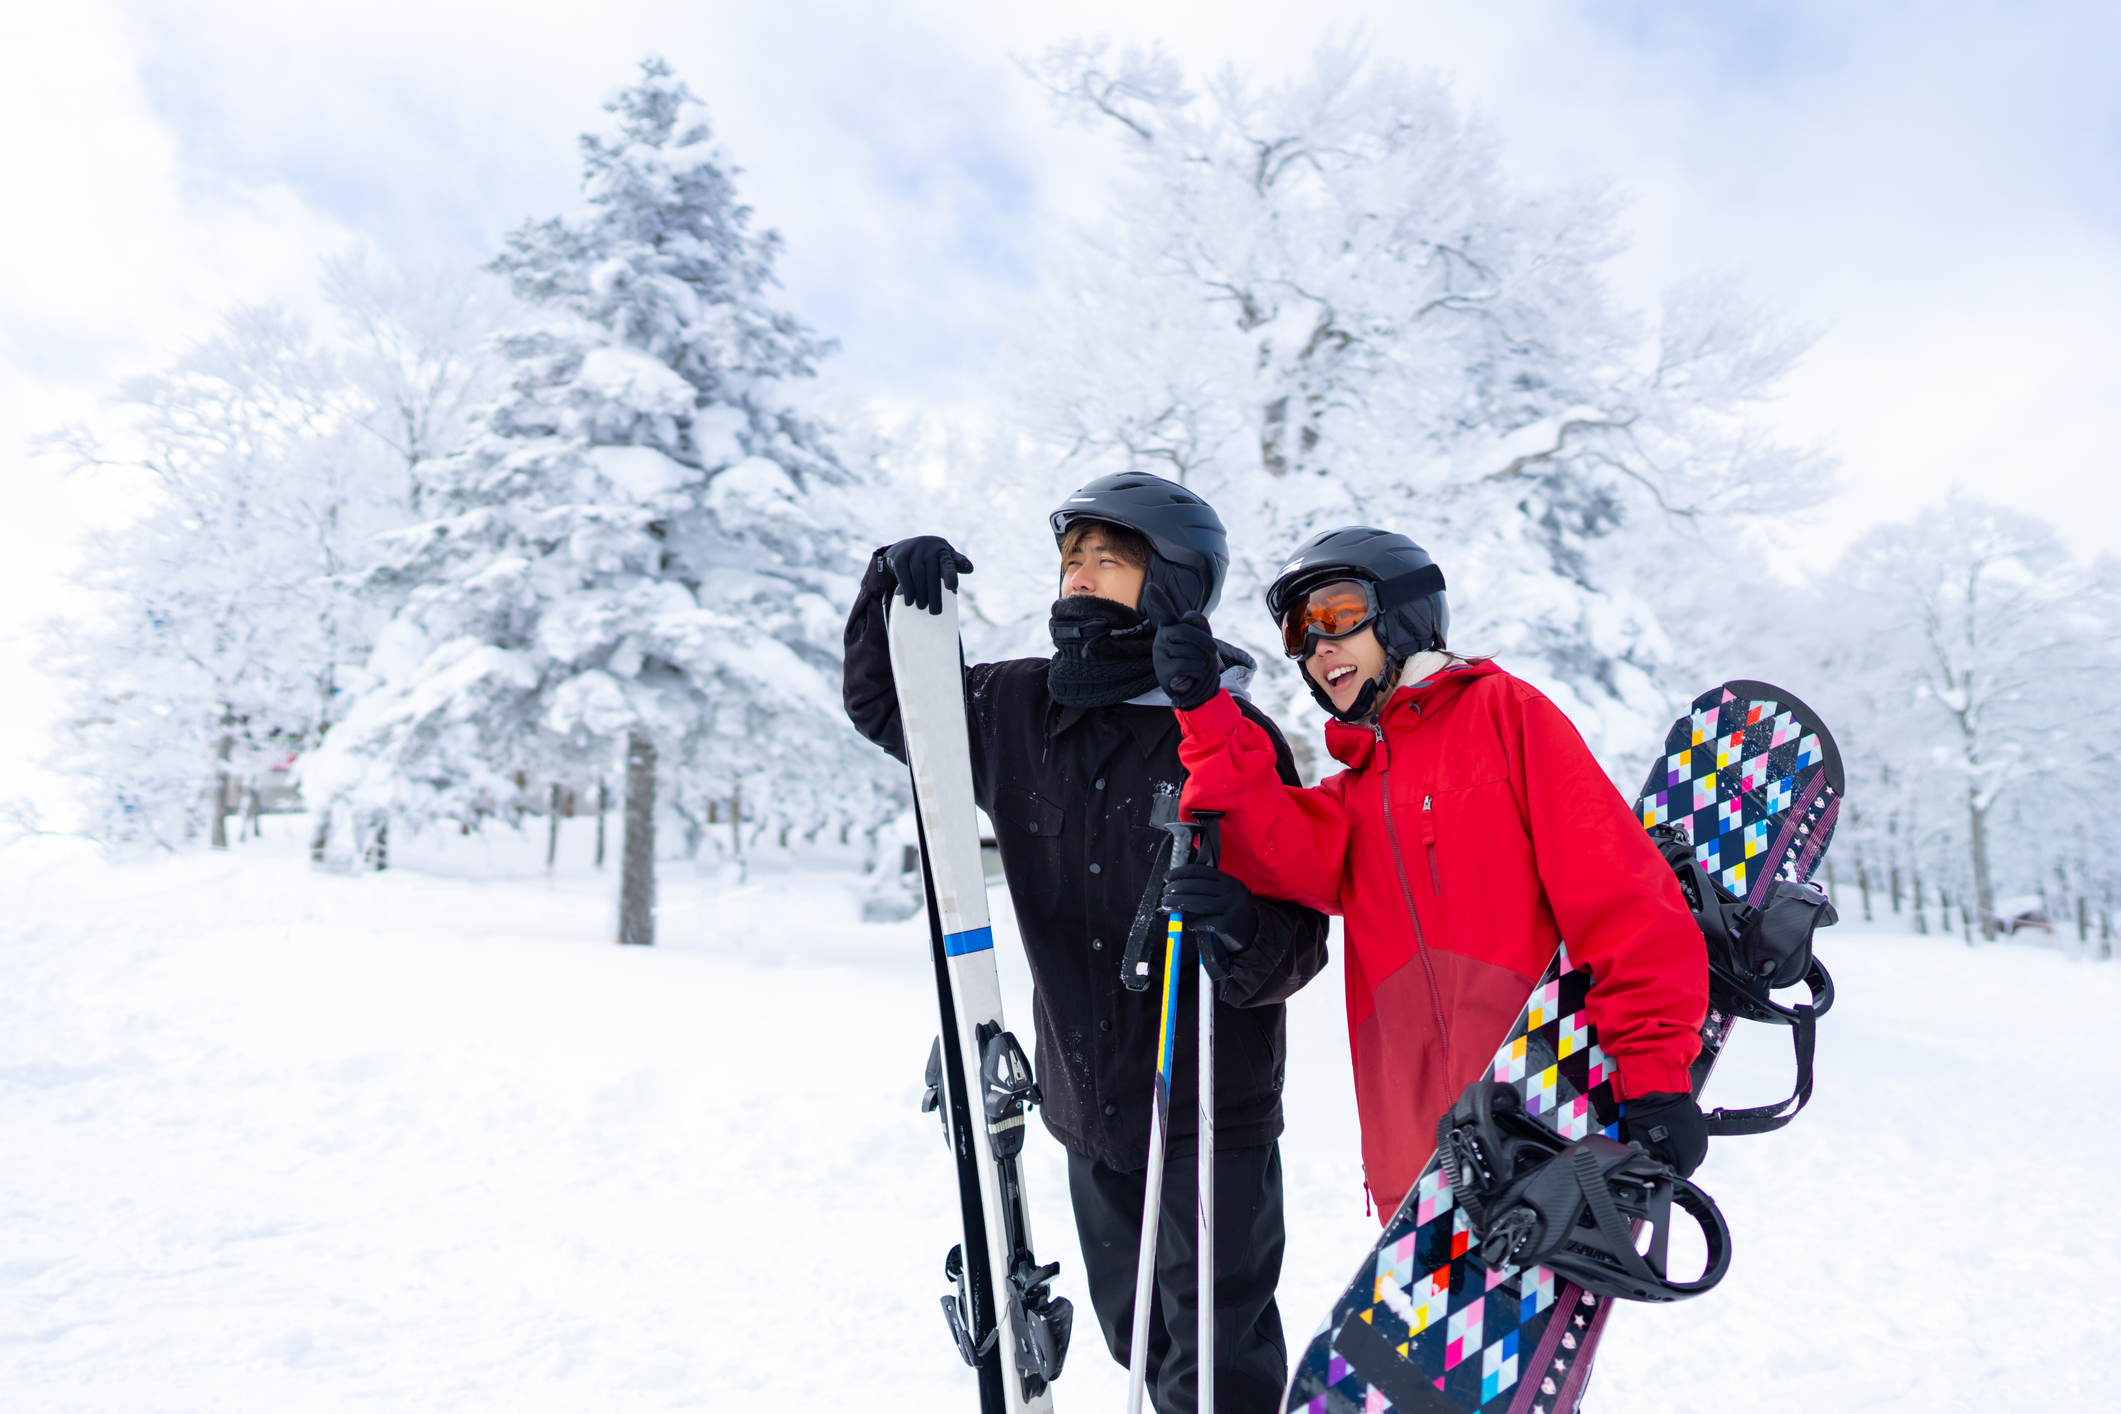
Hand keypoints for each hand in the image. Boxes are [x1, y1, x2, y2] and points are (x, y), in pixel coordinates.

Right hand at [881, 536, 973, 614]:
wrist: (903, 547)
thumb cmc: (929, 556)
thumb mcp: (943, 557)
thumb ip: (956, 563)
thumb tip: (970, 568)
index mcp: (942, 550)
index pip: (948, 563)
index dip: (950, 574)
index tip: (952, 587)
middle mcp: (928, 547)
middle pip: (932, 574)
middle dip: (934, 594)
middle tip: (936, 612)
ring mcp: (913, 550)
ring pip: (918, 575)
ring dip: (921, 594)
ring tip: (922, 607)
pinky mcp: (899, 557)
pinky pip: (904, 576)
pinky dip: (908, 590)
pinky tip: (910, 601)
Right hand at [1143, 584, 1220, 709]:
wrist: (1194, 689)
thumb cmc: (1196, 660)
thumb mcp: (1201, 641)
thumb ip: (1199, 627)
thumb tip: (1194, 621)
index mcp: (1170, 627)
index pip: (1165, 612)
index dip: (1158, 600)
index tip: (1150, 587)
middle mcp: (1161, 638)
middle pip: (1186, 630)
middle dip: (1205, 640)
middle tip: (1213, 650)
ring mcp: (1160, 655)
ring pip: (1191, 650)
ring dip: (1202, 660)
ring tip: (1197, 666)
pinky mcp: (1163, 671)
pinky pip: (1189, 664)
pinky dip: (1199, 670)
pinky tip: (1194, 674)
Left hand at [1160, 862, 1256, 980]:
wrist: (1251, 933)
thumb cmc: (1229, 912)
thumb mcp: (1223, 895)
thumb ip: (1205, 889)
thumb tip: (1174, 887)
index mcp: (1228, 880)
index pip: (1201, 871)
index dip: (1181, 872)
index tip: (1166, 878)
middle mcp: (1232, 891)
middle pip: (1198, 887)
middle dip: (1177, 889)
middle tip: (1164, 894)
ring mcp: (1232, 908)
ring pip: (1199, 903)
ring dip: (1179, 904)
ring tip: (1166, 905)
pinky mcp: (1229, 925)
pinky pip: (1205, 922)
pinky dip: (1193, 923)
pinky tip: (1189, 924)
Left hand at [1622, 1091, 1708, 1176]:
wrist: (1656, 1088)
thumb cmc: (1649, 1114)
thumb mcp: (1644, 1143)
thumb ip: (1654, 1160)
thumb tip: (1655, 1166)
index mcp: (1688, 1156)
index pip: (1681, 1173)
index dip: (1669, 1171)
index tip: (1660, 1165)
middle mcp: (1699, 1147)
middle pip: (1689, 1163)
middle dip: (1675, 1161)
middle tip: (1660, 1153)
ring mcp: (1700, 1134)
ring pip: (1692, 1150)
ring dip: (1680, 1150)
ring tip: (1664, 1141)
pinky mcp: (1699, 1123)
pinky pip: (1692, 1137)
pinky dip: (1683, 1138)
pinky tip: (1670, 1131)